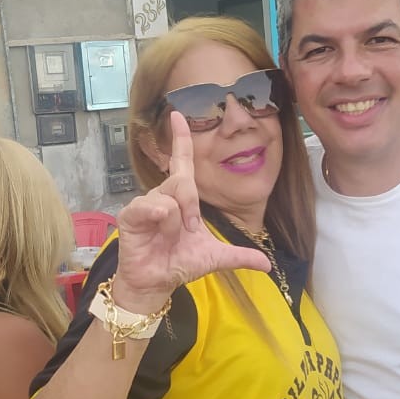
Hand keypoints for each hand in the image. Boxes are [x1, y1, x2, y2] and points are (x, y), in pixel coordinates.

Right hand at [112, 111, 270, 309]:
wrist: (158, 284)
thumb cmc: (180, 263)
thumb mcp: (216, 257)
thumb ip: (240, 256)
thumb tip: (268, 264)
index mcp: (181, 198)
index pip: (182, 162)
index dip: (180, 139)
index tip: (178, 115)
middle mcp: (162, 195)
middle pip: (182, 181)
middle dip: (191, 204)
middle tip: (192, 229)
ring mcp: (145, 204)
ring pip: (168, 196)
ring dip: (176, 219)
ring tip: (173, 236)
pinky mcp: (131, 215)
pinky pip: (148, 206)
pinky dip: (158, 216)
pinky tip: (160, 227)